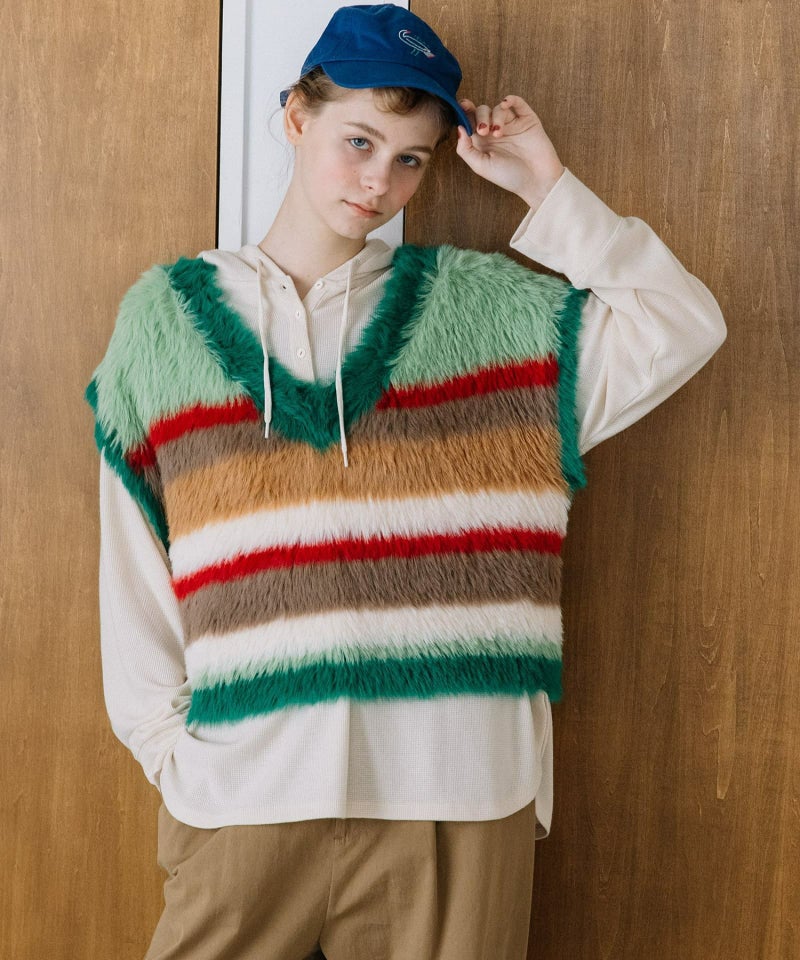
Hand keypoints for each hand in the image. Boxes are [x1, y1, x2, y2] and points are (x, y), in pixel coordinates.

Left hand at [455, 95, 564, 211]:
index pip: (470, 121)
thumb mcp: (481, 166)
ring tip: (499, 133)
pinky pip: (518, 102)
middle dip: (480, 118)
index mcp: (483, 142)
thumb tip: (458, 128)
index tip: (461, 109)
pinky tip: (505, 103)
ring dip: (495, 116)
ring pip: (498, 108)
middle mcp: (495, 131)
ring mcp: (512, 124)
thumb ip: (466, 149)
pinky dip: (510, 99)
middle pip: (482, 111)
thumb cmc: (509, 177)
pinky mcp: (527, 120)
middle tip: (484, 131)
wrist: (536, 181)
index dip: (464, 113)